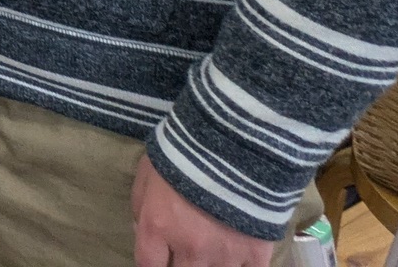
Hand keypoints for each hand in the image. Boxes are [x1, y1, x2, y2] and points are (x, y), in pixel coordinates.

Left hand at [131, 156, 275, 266]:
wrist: (235, 143)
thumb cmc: (183, 151)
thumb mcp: (147, 172)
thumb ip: (140, 206)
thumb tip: (141, 231)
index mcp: (158, 227)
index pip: (148, 265)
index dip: (152, 266)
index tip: (159, 259)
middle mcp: (189, 247)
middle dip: (181, 263)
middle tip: (186, 249)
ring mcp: (224, 255)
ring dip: (210, 264)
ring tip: (212, 248)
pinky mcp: (256, 254)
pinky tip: (239, 257)